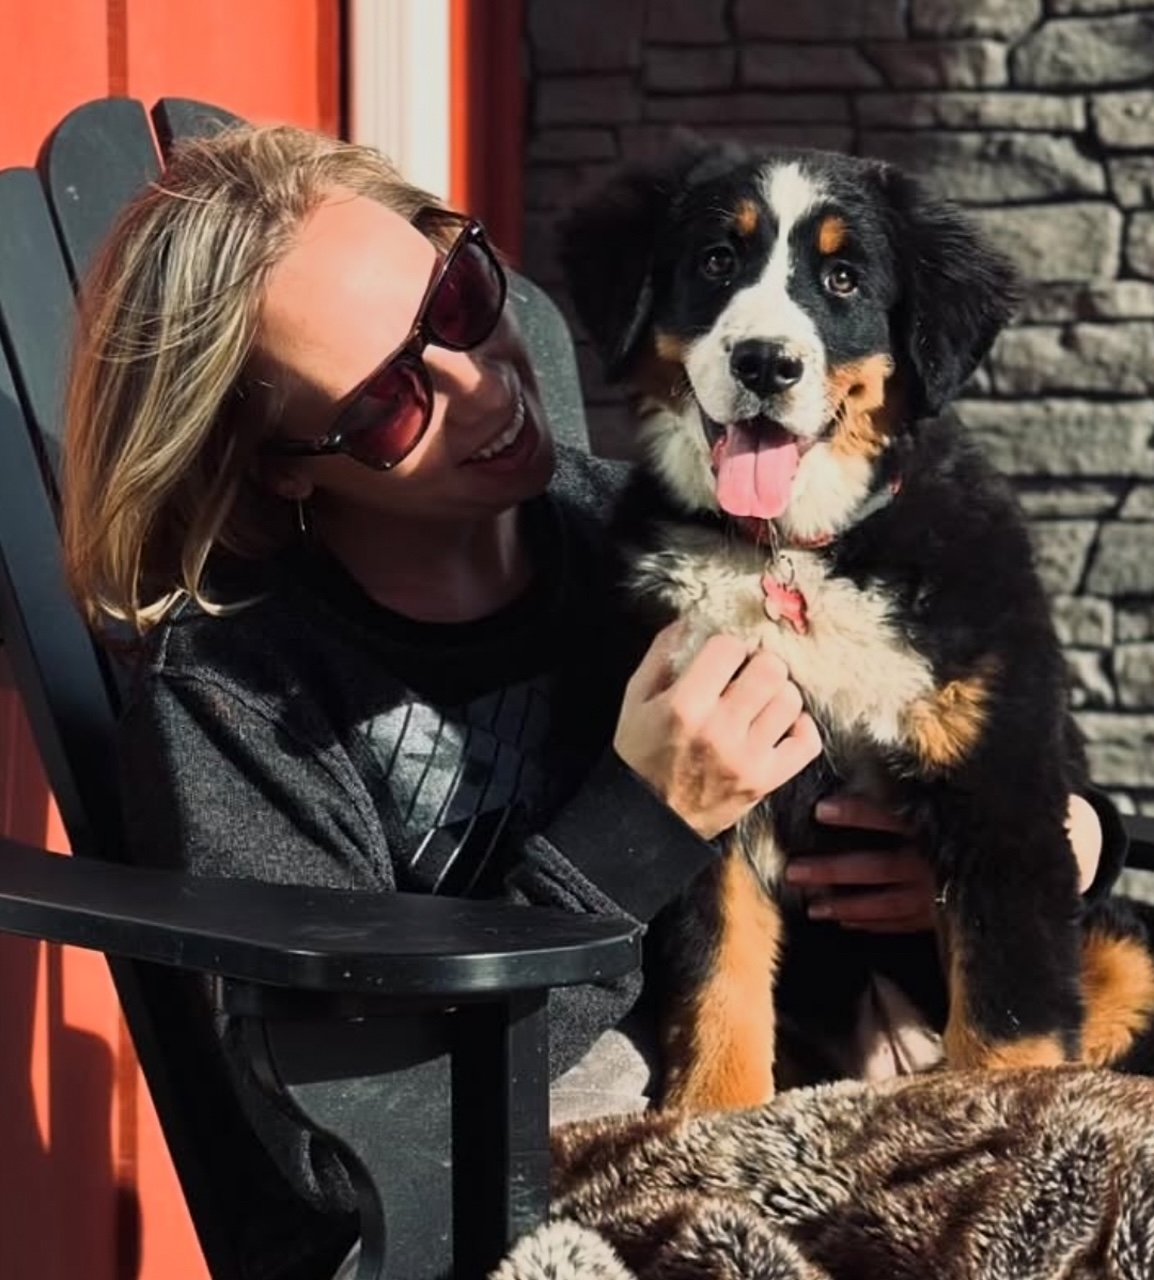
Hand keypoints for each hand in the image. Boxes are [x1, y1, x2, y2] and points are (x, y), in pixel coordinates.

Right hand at [613, 623, 821, 840]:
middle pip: (770, 669)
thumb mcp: (635, 699)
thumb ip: (662, 653)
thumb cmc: (640, 754)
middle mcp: (720, 730)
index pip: (728, 647)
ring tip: (760, 700)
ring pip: (791, 700)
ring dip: (778, 693)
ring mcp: (748, 757)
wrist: (649, 820)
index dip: (726, 646)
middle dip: (759, 663)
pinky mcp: (767, 780)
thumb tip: (693, 617)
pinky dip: (801, 727)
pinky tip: (780, 724)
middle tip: (747, 673)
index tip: (721, 657)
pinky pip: (808, 741)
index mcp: (684, 705)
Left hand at [786, 792, 1104, 934]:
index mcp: (939, 828)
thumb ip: (923, 786)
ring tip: (810, 906)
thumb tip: (875, 755)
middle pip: (874, 867)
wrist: (1045, 859)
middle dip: (832, 871)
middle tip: (793, 871)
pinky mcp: (946, 919)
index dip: (855, 812)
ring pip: (883, 903)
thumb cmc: (990, 816)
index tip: (820, 809)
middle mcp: (937, 864)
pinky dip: (872, 923)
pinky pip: (902, 923)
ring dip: (844, 904)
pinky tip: (843, 921)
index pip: (890, 817)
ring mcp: (940, 896)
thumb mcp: (960, 796)